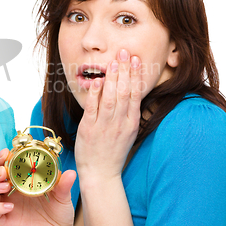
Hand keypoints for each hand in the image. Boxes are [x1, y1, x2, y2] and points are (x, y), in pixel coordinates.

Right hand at [0, 149, 76, 225]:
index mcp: (19, 179)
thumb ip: (63, 184)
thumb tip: (70, 172)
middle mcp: (9, 190)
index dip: (0, 158)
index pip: (3, 164)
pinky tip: (9, 207)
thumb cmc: (58, 211)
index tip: (5, 153)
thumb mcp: (63, 195)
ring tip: (5, 187)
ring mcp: (6, 205)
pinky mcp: (6, 220)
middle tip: (3, 172)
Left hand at [75, 49, 141, 181]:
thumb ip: (129, 112)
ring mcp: (104, 126)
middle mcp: (120, 123)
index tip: (136, 59)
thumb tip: (131, 90)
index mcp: (131, 123)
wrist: (101, 174)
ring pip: (110, 98)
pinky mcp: (89, 129)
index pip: (135, 94)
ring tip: (114, 61)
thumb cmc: (114, 151)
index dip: (136, 75)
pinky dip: (95, 93)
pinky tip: (97, 80)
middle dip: (125, 70)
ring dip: (112, 78)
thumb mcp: (128, 132)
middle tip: (124, 52)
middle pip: (124, 92)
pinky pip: (93, 108)